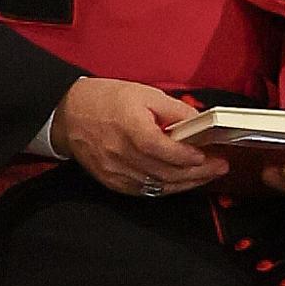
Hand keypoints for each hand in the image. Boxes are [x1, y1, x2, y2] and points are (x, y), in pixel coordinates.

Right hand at [50, 78, 227, 196]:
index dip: (192, 157)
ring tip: (203, 175)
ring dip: (186, 183)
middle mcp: (122, 153)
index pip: (168, 151)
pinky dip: (166, 188)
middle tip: (218, 167)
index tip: (209, 154)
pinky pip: (146, 191)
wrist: (66, 112)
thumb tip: (201, 125)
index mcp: (131, 128)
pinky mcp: (112, 181)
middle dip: (199, 172)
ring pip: (160, 186)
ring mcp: (116, 171)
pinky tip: (179, 181)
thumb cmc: (103, 100)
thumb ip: (176, 110)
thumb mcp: (144, 93)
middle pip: (169, 172)